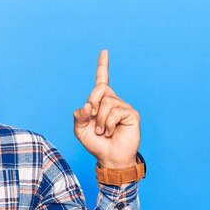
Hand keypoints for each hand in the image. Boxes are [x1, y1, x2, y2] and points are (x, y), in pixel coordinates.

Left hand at [73, 50, 139, 167]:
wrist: (109, 158)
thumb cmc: (96, 143)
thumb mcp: (79, 130)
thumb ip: (78, 116)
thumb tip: (87, 105)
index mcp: (100, 102)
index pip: (102, 80)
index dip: (103, 66)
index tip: (104, 51)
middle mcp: (113, 101)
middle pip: (99, 89)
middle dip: (92, 103)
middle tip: (92, 118)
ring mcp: (123, 107)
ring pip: (106, 103)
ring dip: (100, 120)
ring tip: (103, 131)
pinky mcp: (131, 114)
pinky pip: (115, 112)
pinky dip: (108, 124)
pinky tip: (111, 132)